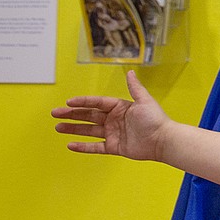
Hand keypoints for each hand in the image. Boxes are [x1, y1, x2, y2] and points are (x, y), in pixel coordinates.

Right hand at [51, 70, 168, 160]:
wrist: (163, 141)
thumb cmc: (156, 120)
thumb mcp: (144, 101)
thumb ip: (135, 87)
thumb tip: (130, 72)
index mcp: (120, 107)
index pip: (96, 103)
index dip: (82, 102)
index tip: (68, 102)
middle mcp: (114, 120)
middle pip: (89, 116)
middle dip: (72, 114)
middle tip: (55, 113)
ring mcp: (113, 134)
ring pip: (88, 131)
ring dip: (73, 129)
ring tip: (58, 127)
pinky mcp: (114, 147)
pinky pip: (95, 147)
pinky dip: (83, 146)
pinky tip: (70, 145)